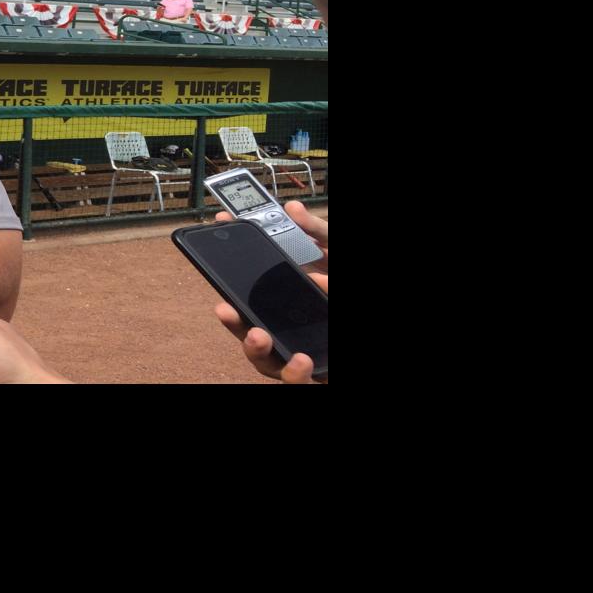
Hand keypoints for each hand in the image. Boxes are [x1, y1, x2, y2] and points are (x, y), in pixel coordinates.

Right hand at [211, 203, 326, 382]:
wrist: (382, 322)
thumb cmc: (336, 286)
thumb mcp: (333, 252)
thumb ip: (317, 232)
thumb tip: (292, 209)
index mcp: (283, 303)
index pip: (245, 299)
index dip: (228, 275)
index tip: (210, 282)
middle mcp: (285, 332)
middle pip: (249, 332)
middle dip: (234, 322)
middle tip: (225, 308)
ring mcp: (298, 356)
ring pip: (266, 365)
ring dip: (256, 351)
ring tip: (258, 336)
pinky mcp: (316, 375)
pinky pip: (298, 383)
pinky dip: (296, 374)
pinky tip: (302, 359)